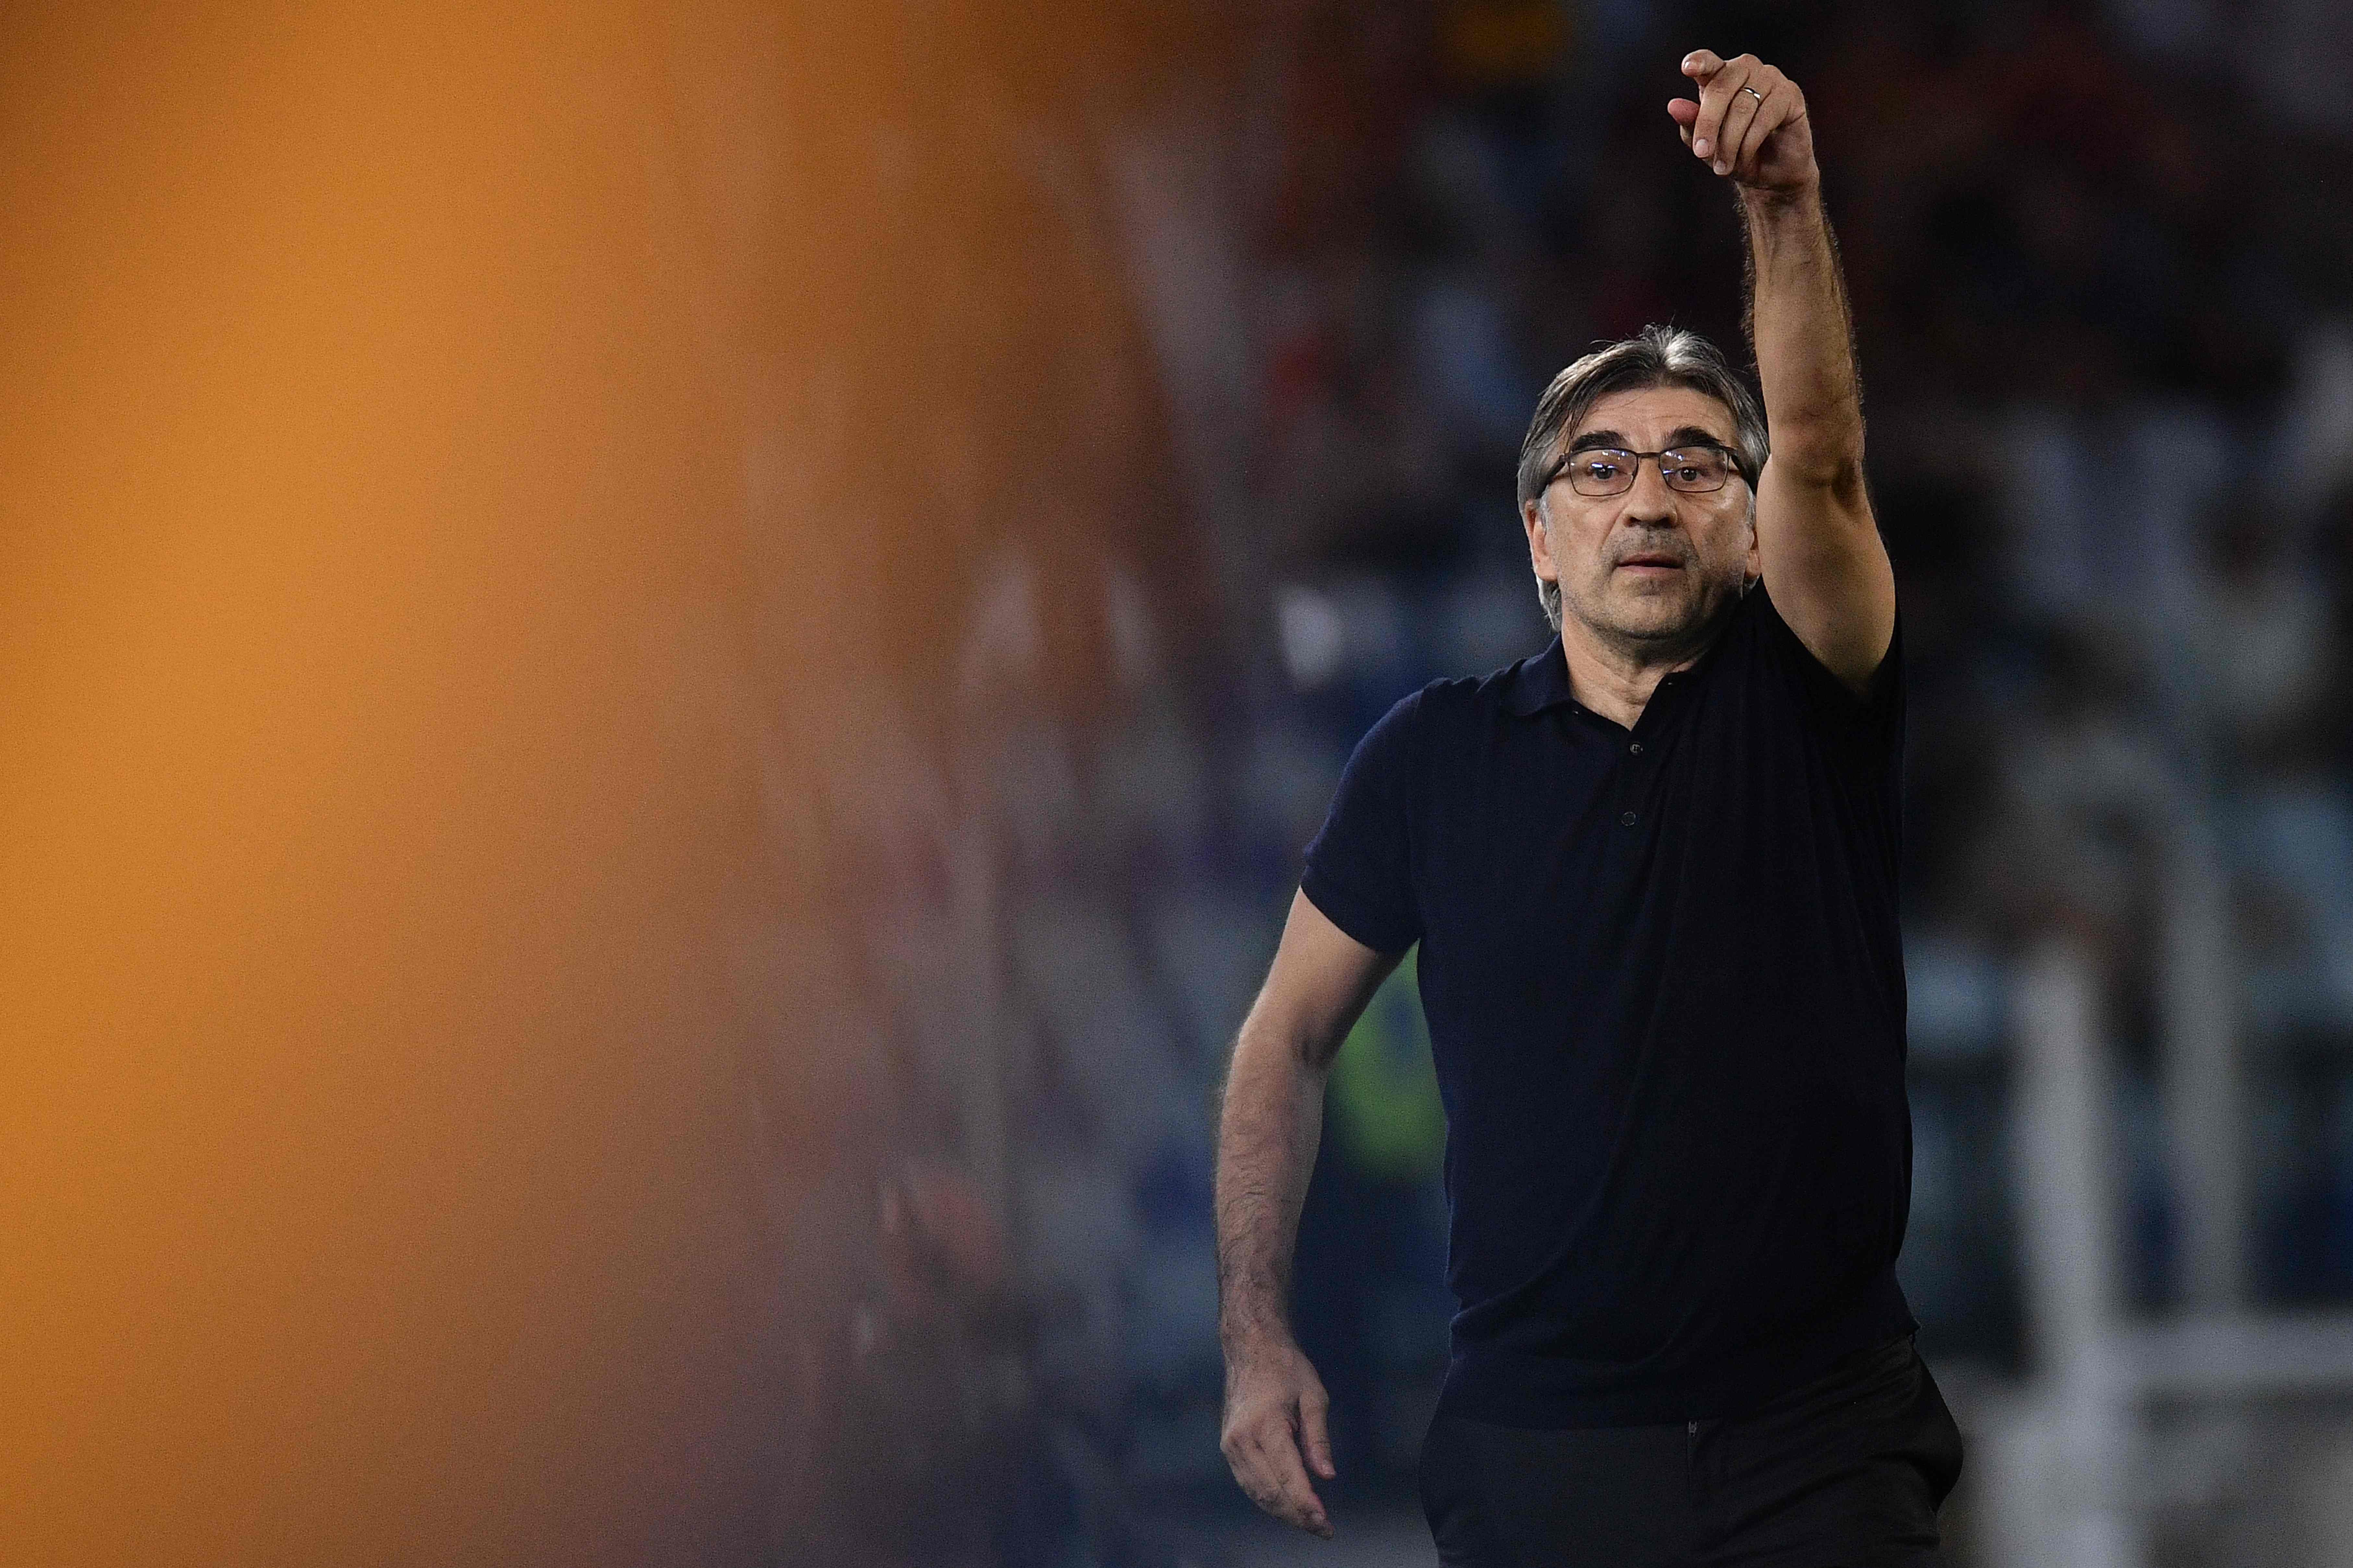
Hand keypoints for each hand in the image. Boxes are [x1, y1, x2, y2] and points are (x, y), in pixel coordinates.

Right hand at [1219, 1336, 1336, 1537]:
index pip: (1288, 1476)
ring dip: (1283, 1512)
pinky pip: (1248, 1483)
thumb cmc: (1286, 1369)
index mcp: (1266, 1425)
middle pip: (1270, 1492)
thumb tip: (1327, 1476)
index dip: (1307, 1504)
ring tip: (1310, 1522)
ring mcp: (1230, 1445)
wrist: (1250, 1348)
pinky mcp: (1228, 1447)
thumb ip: (1319, 1438)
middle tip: (1324, 1529)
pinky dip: (1268, 1499)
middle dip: (1297, 1515)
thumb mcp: (1313, 1396)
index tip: (1325, 1523)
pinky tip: (1287, 1505)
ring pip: (1256, 1493)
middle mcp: (1242, 1440)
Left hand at [1667, 50, 1817, 198]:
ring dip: (1729, 142)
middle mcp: (1746, 70)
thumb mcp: (1707, 144)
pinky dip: (1749, 142)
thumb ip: (1690, 124)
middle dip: (1708, 123)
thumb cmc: (1734, 154)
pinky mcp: (1790, 94)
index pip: (1708, 62)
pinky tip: (1743, 158)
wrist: (1770, 175)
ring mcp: (1770, 78)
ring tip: (1722, 167)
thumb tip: (1674, 105)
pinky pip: (1765, 116)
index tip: (1687, 68)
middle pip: (1721, 87)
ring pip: (1743, 106)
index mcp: (1720, 76)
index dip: (1699, 62)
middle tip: (1702, 153)